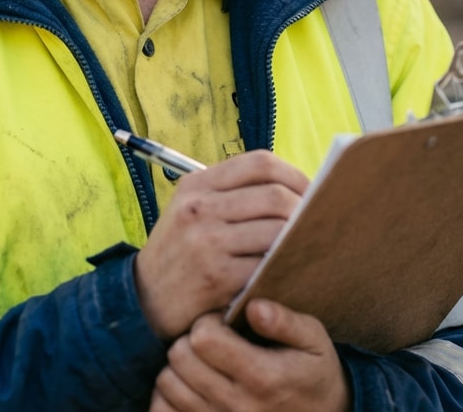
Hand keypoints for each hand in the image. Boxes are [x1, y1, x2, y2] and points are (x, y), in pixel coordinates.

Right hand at [135, 150, 307, 340]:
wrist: (145, 300)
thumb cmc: (179, 252)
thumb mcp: (191, 210)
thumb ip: (230, 195)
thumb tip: (292, 188)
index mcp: (196, 184)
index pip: (259, 163)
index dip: (294, 174)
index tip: (310, 190)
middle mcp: (200, 208)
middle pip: (274, 195)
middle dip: (305, 209)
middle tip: (318, 222)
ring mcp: (208, 242)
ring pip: (277, 230)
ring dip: (300, 240)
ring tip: (309, 245)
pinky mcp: (218, 277)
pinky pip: (268, 265)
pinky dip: (285, 266)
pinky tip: (291, 270)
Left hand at [150, 299, 350, 411]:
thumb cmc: (314, 373)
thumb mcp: (314, 341)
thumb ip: (285, 321)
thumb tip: (253, 306)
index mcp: (262, 377)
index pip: (203, 338)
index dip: (207, 321)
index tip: (221, 322)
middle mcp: (237, 406)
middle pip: (180, 358)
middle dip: (189, 340)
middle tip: (210, 340)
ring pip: (168, 384)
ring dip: (179, 367)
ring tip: (202, 362)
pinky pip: (166, 411)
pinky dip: (171, 396)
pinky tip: (192, 386)